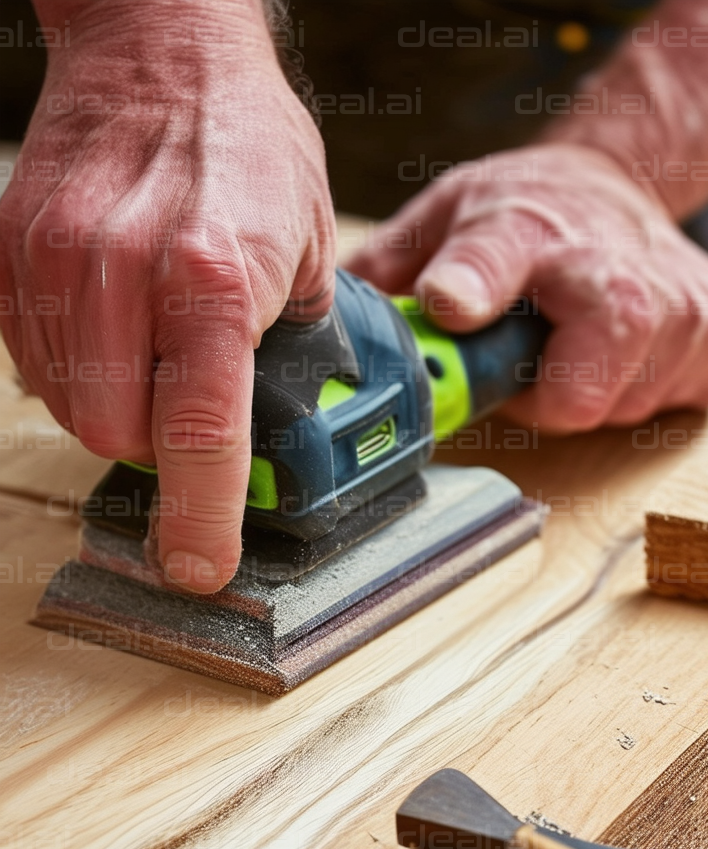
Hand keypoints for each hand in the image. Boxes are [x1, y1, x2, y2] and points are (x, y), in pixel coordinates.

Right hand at [0, 0, 335, 591]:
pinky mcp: (12, 254)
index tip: (200, 567)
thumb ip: (293, 344)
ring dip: (114, 411)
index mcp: (212, 281)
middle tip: (190, 415)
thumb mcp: (308, 245)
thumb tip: (286, 422)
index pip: (200, 436)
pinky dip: (73, 371)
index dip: (201, 520)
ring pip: (68, 407)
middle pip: (119, 439)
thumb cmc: (244, 140)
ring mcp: (57, 264)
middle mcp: (125, 274)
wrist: (158, 47)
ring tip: (153, 357)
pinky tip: (111, 332)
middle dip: (157, 452)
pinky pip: (32, 361)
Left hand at [349, 144, 707, 433]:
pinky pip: (655, 411)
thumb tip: (316, 324)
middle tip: (532, 357)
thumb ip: (389, 272)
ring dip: (580, 394)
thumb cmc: (525, 216)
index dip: (472, 285)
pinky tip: (617, 350)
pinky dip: (627, 394)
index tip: (451, 303)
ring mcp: (671, 305)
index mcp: (519, 227)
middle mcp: (602, 265)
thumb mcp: (446, 218)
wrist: (621, 187)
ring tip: (572, 342)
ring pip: (611, 411)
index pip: (494, 259)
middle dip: (543, 396)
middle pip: (577, 387)